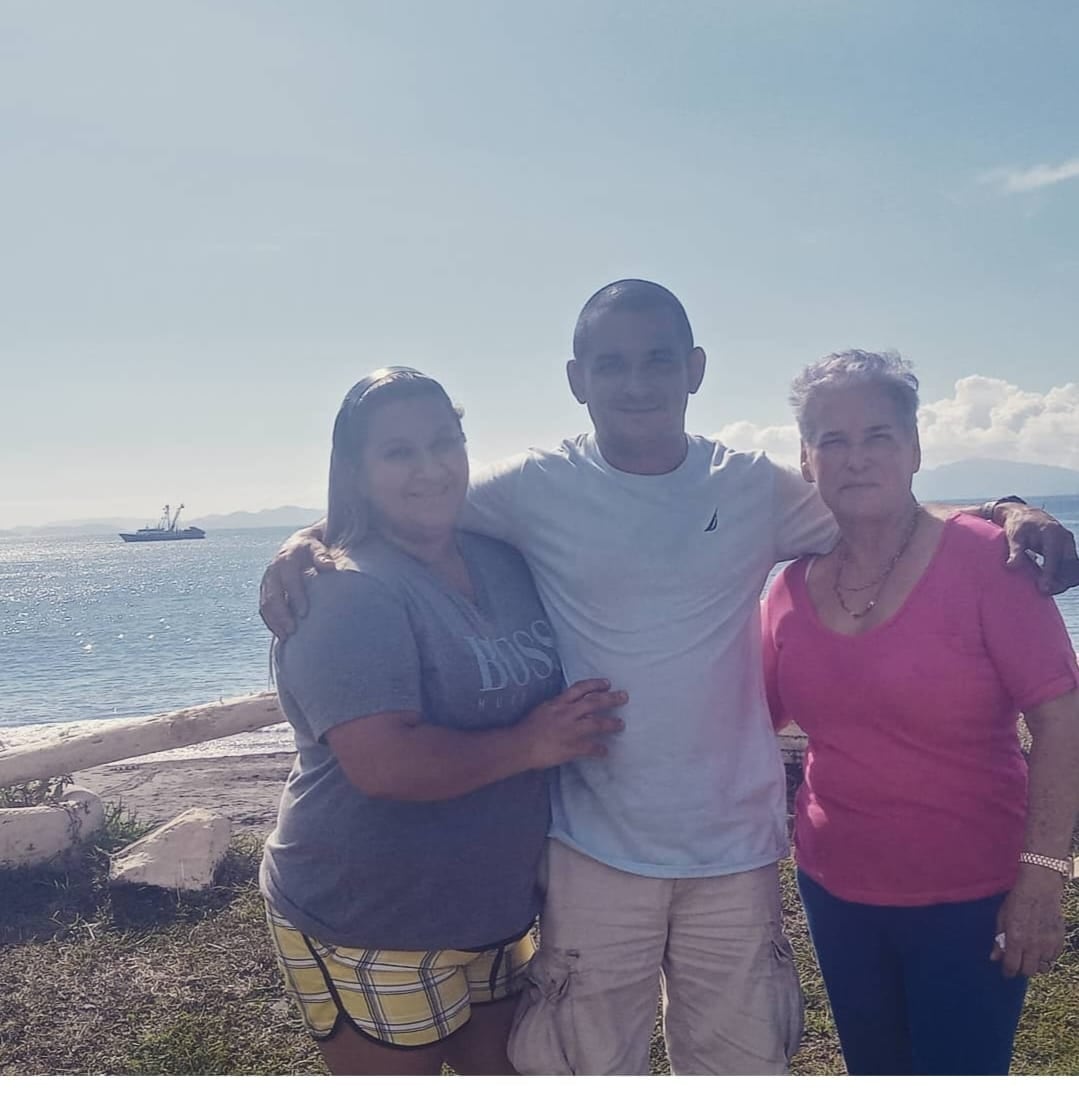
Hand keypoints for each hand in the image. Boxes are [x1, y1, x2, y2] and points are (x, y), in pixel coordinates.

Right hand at [258, 524, 335, 638]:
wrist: (296, 543)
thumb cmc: (312, 548)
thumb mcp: (317, 547)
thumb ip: (322, 556)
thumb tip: (329, 566)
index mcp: (286, 560)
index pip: (289, 581)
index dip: (296, 597)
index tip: (305, 613)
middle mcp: (273, 572)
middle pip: (272, 596)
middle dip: (281, 615)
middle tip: (293, 631)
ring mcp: (267, 582)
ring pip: (265, 605)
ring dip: (274, 622)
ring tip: (286, 637)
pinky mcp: (265, 591)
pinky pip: (264, 609)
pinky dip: (271, 622)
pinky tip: (281, 634)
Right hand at [519, 678, 627, 768]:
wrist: (519, 745)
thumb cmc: (526, 728)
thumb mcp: (542, 709)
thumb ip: (557, 706)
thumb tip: (568, 705)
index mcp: (558, 703)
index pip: (580, 688)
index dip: (595, 684)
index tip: (607, 683)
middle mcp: (566, 713)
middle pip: (593, 702)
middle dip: (610, 699)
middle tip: (624, 696)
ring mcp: (570, 730)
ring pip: (596, 723)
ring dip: (611, 723)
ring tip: (621, 724)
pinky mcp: (571, 747)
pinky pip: (590, 748)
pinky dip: (599, 749)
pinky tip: (606, 751)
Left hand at [991, 865, 1065, 977]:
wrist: (1040, 889)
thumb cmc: (1017, 901)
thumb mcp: (1002, 918)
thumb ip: (998, 939)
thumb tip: (994, 958)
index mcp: (1015, 939)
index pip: (1011, 966)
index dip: (1007, 972)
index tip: (1006, 973)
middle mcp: (1033, 945)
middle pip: (1028, 971)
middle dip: (1021, 969)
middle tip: (1017, 963)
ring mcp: (1048, 944)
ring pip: (1042, 966)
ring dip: (1035, 963)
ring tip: (1030, 954)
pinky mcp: (1059, 941)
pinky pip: (1053, 958)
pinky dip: (1047, 957)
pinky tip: (1041, 948)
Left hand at [999, 503, 1078, 594]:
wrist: (1025, 515)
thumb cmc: (1018, 525)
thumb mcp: (1013, 536)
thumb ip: (1015, 551)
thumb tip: (1011, 566)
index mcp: (1051, 532)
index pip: (1054, 557)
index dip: (1050, 574)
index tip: (1043, 588)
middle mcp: (1064, 537)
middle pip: (1069, 564)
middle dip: (1060, 580)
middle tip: (1044, 592)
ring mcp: (1069, 543)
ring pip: (1073, 567)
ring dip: (1064, 580)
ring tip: (1048, 590)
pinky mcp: (1069, 549)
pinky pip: (1072, 566)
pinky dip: (1066, 576)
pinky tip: (1054, 585)